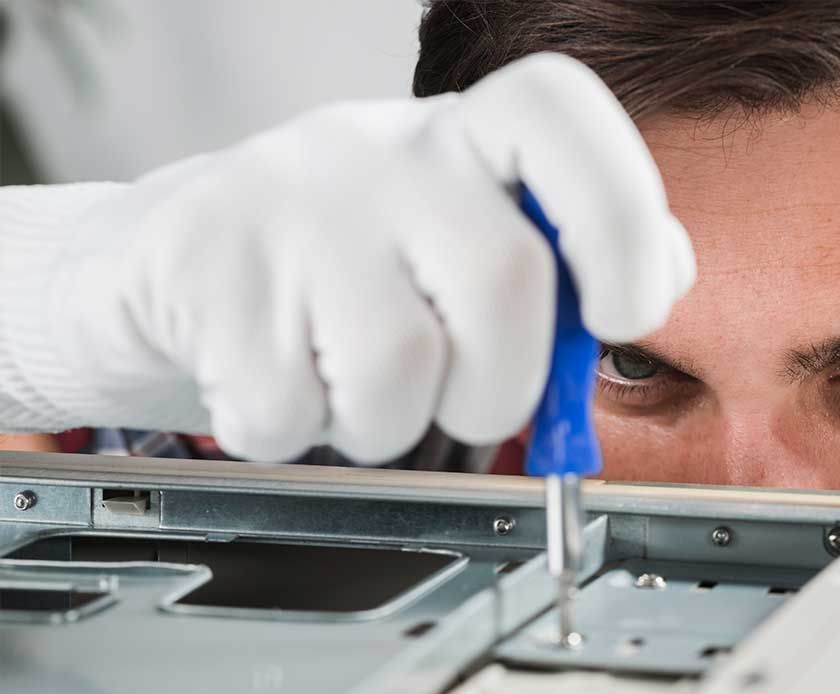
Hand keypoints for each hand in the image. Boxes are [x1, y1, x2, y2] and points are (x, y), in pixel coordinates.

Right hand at [47, 54, 693, 461]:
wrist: (176, 262)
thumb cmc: (350, 269)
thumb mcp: (464, 239)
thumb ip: (570, 260)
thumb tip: (663, 276)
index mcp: (462, 138)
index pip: (559, 115)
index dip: (620, 220)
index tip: (624, 312)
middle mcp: (379, 152)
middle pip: (503, 278)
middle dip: (501, 386)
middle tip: (465, 401)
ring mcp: (286, 201)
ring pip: (394, 365)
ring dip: (387, 423)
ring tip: (350, 390)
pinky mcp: (203, 266)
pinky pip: (287, 408)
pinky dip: (293, 432)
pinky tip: (278, 384)